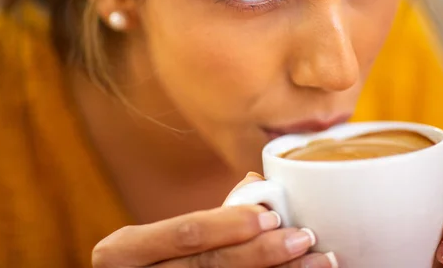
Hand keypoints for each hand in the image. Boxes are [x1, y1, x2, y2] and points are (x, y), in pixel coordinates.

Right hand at [92, 173, 336, 267]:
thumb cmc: (148, 264)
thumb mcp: (157, 239)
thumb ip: (202, 216)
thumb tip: (255, 182)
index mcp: (125, 251)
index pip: (186, 235)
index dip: (230, 225)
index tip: (271, 216)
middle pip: (209, 267)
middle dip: (262, 253)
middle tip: (303, 237)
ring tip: (317, 262)